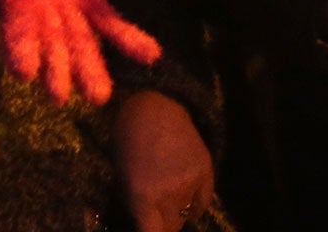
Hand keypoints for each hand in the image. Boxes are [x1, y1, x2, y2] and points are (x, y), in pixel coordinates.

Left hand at [114, 90, 215, 231]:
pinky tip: (186, 198)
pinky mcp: (206, 169)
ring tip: (168, 202)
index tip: (146, 228)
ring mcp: (191, 181)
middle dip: (162, 225)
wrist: (153, 107)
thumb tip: (139, 222)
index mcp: (142, 197)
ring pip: (186, 215)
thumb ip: (132, 206)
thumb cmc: (126, 142)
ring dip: (177, 213)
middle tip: (155, 216)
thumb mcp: (121, 179)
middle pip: (171, 228)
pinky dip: (194, 204)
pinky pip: (202, 202)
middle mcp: (169, 193)